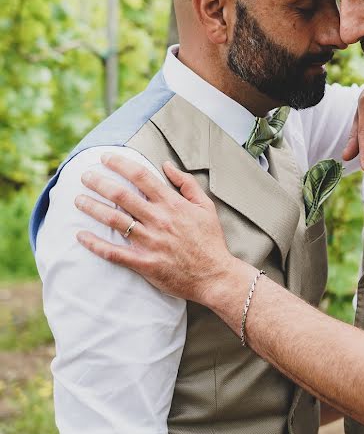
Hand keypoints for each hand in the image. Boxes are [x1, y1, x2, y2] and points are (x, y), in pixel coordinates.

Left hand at [74, 153, 238, 304]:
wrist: (215, 275)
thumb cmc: (210, 240)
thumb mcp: (206, 206)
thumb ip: (186, 184)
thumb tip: (167, 165)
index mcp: (173, 204)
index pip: (142, 177)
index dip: (121, 164)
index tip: (106, 158)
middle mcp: (159, 220)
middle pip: (121, 195)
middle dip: (99, 182)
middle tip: (84, 176)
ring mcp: (150, 242)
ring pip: (114, 220)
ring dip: (92, 208)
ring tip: (78, 200)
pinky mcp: (144, 263)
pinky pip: (114, 252)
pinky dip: (95, 244)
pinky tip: (81, 236)